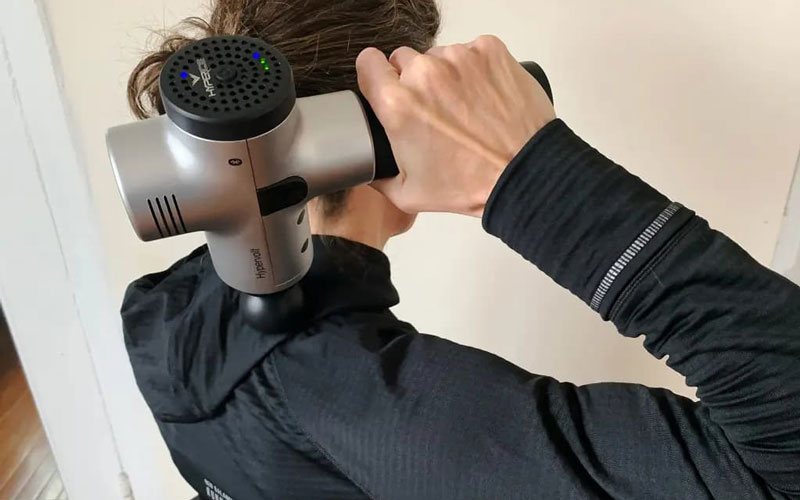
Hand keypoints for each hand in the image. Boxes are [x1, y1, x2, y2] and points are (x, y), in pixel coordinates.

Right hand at [356, 35, 555, 216]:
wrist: (523, 174)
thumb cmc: (471, 184)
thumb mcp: (407, 194)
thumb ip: (377, 174)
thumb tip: (367, 165)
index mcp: (397, 104)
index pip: (368, 63)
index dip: (376, 75)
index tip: (385, 84)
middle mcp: (425, 74)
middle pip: (404, 59)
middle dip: (413, 81)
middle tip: (432, 110)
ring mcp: (459, 59)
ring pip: (439, 56)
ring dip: (445, 76)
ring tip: (464, 108)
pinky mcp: (489, 51)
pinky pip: (471, 52)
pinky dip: (474, 69)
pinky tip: (483, 97)